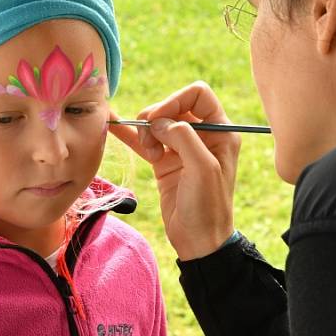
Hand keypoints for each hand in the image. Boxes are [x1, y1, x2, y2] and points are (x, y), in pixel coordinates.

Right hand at [109, 82, 239, 259]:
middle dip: (157, 116)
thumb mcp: (202, 168)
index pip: (197, 94)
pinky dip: (131, 133)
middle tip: (150, 140)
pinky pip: (146, 140)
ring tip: (148, 151)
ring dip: (145, 130)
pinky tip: (114, 124)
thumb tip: (159, 121)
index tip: (159, 118)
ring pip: (157, 122)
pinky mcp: (165, 161)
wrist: (198, 241)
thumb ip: (183, 137)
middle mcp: (203, 135)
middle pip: (173, 106)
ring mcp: (182, 148)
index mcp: (221, 131)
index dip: (175, 100)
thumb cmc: (208, 206)